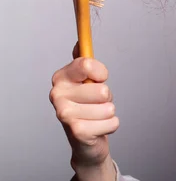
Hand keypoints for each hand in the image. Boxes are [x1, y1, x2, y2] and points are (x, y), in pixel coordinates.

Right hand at [49, 43, 118, 171]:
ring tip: (97, 115)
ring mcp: (64, 114)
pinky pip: (113, 122)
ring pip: (109, 107)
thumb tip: (79, 41)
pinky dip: (111, 126)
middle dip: (107, 98)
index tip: (100, 78)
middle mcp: (57, 94)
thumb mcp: (86, 81)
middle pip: (103, 90)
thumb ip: (83, 62)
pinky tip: (98, 128)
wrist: (85, 139)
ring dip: (108, 112)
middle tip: (95, 103)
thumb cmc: (88, 105)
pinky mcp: (77, 131)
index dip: (100, 72)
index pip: (86, 64)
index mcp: (61, 77)